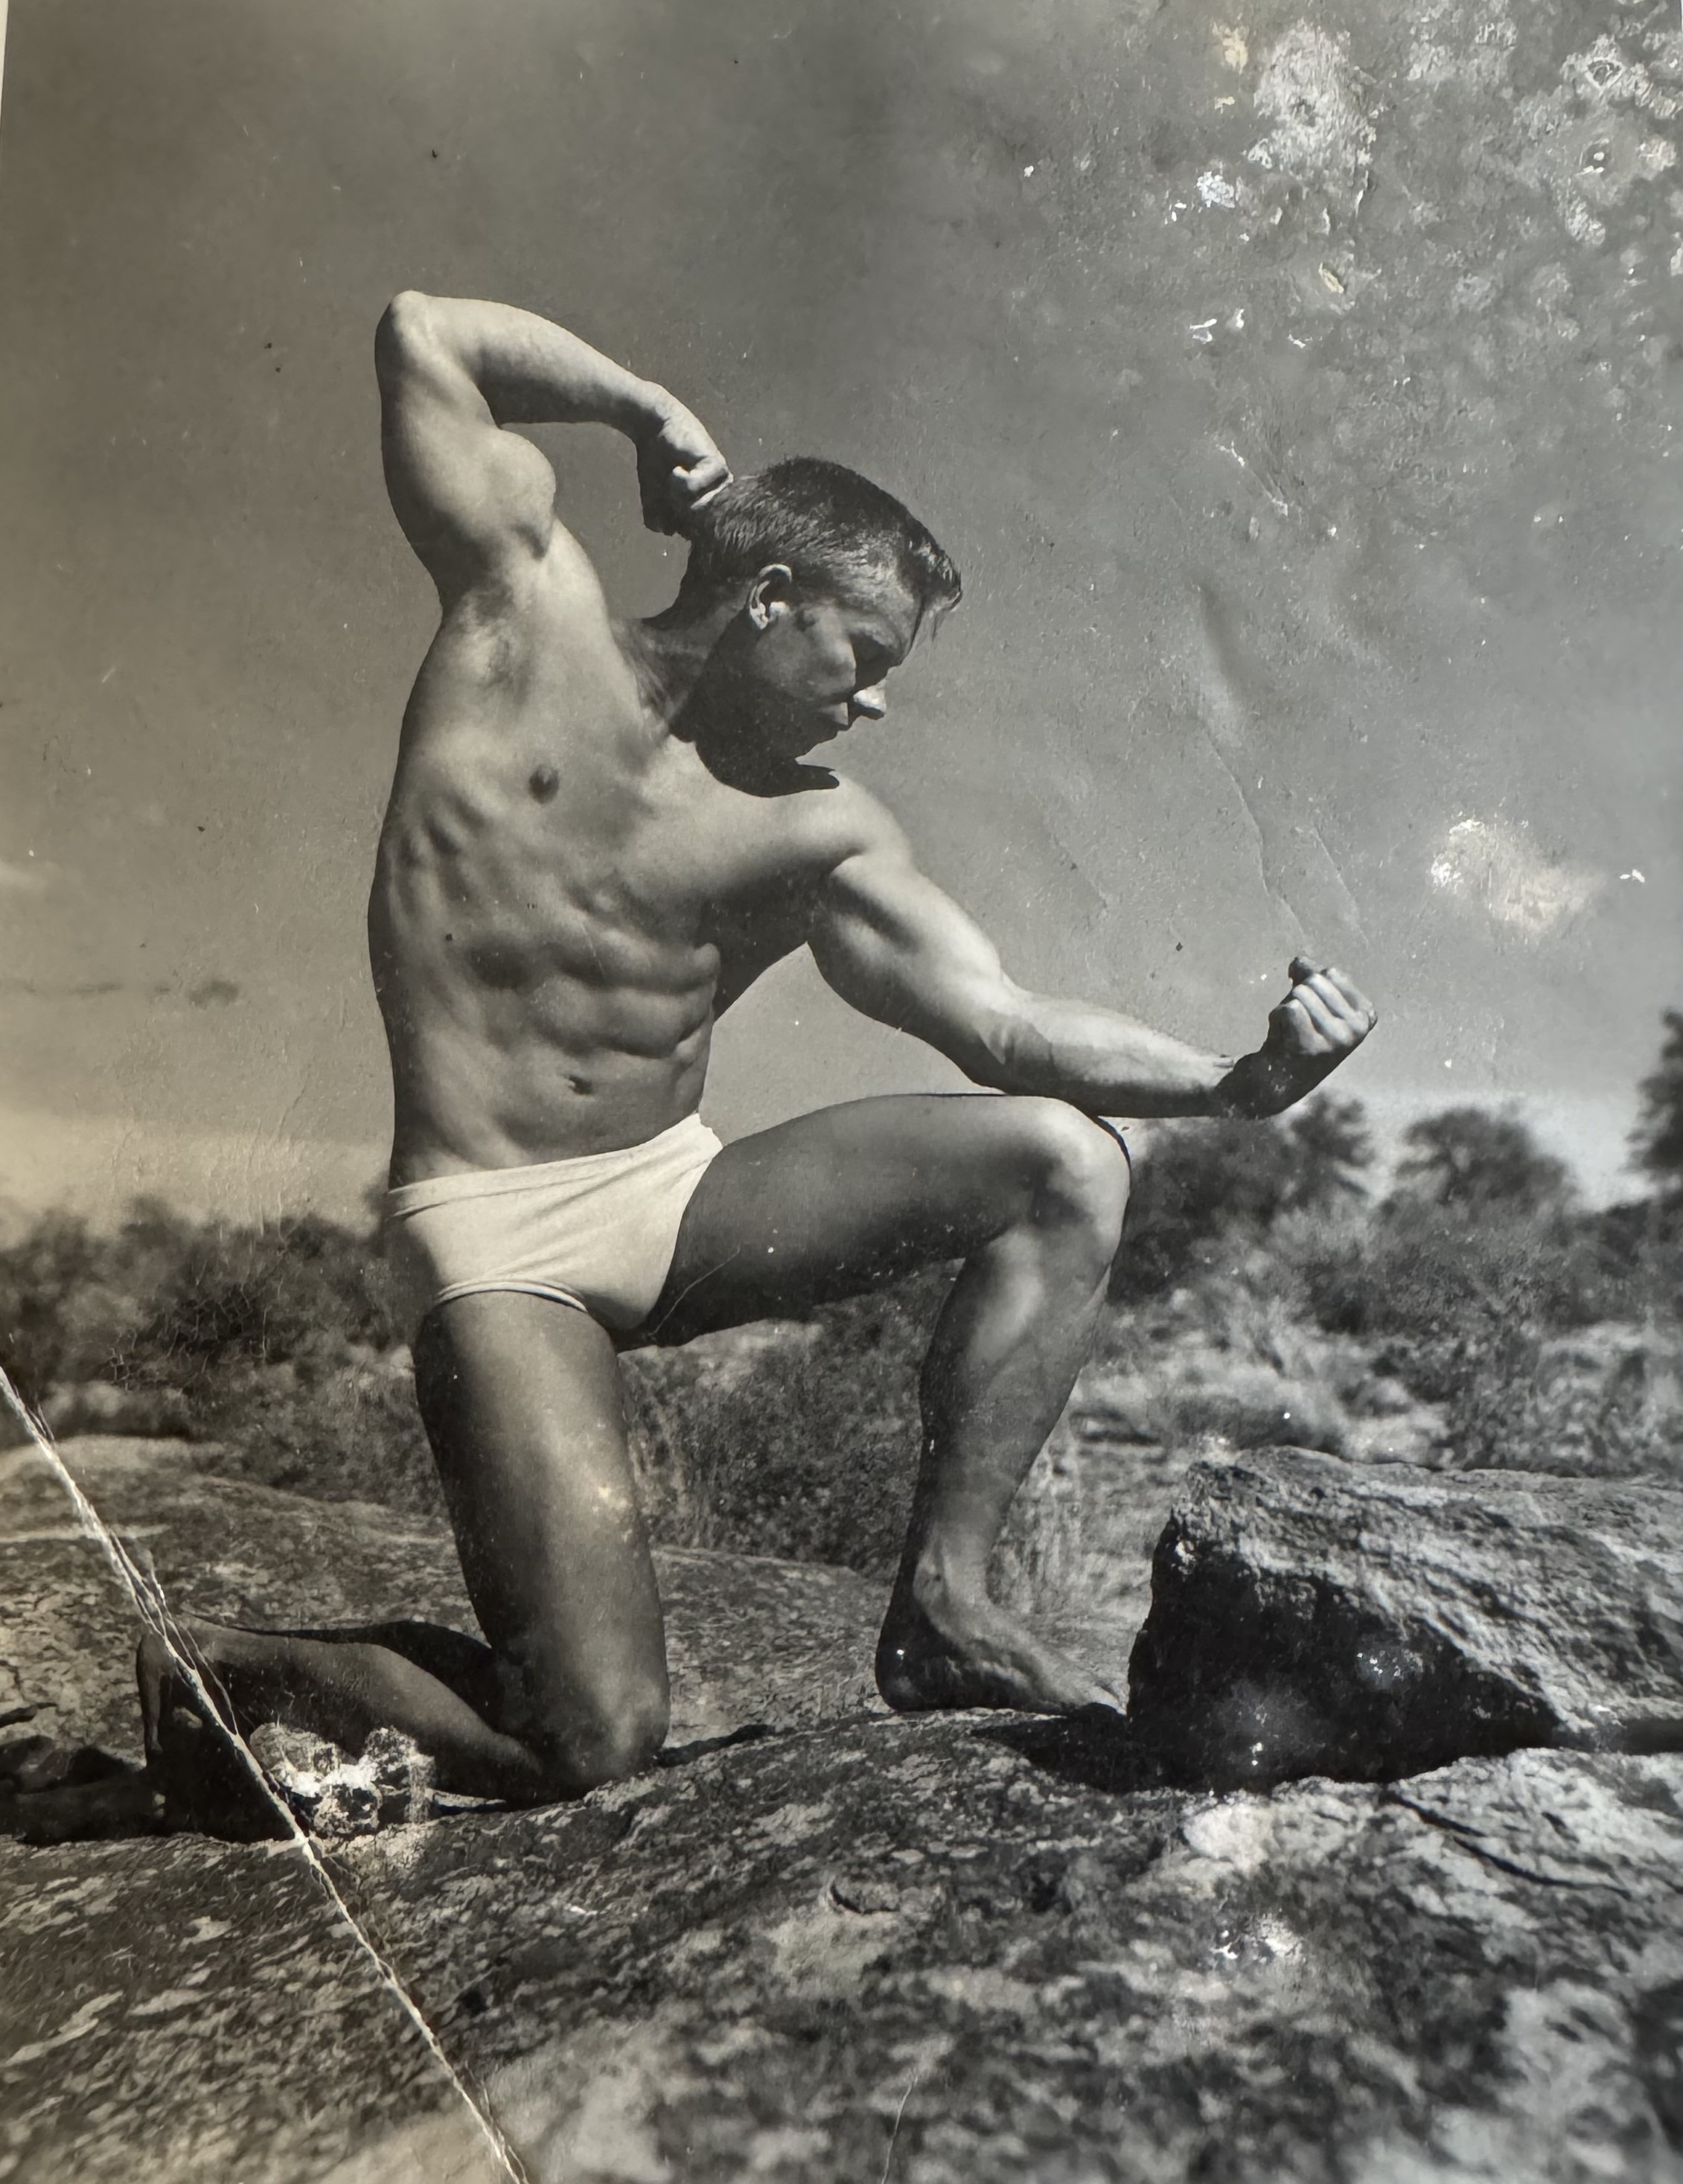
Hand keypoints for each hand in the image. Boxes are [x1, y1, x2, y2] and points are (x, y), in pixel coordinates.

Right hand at [634, 391, 730, 536]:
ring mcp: (720, 484)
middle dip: (674, 512)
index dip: (674, 523)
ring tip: (672, 476)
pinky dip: (677, 481)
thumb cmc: (654, 463)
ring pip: (694, 511)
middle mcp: (717, 499)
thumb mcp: (654, 499)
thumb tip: (669, 531)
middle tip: (668, 488)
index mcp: (705, 510)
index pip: (694, 535)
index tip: (664, 502)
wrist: (651, 429)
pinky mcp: (717, 467)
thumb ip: (660, 520)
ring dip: (675, 497)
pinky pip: (692, 489)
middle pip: (694, 527)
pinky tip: (677, 467)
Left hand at [1214, 957, 1377, 1118]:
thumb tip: (1299, 961)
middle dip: (1296, 998)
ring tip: (1289, 1034)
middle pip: (1314, 982)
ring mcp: (1336, 1040)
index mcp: (1365, 1016)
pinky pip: (1288, 1010)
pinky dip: (1276, 1020)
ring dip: (1284, 1010)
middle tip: (1296, 1026)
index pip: (1332, 973)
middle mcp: (1356, 1030)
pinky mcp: (1312, 1048)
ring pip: (1299, 995)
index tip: (1310, 1014)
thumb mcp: (1311, 1000)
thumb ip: (1311, 974)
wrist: (1276, 1079)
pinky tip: (1281, 1042)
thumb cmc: (1296, 1034)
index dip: (1309, 985)